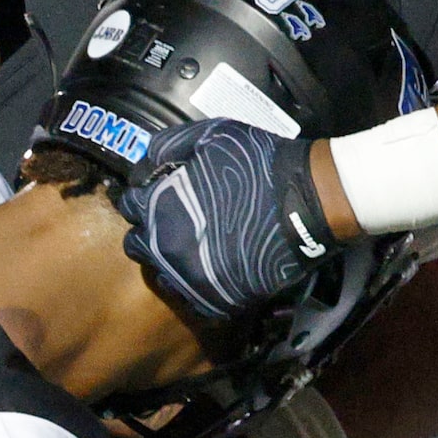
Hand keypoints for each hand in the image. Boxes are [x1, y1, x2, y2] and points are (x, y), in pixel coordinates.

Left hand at [113, 119, 335, 323]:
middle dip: (149, 231)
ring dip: (170, 260)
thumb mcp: (210, 136)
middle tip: (174, 222)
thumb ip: (168, 146)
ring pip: (162, 275)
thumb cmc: (259, 164)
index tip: (159, 195)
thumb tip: (145, 161)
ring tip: (195, 246)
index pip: (128, 206)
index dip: (143, 197)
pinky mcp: (218, 300)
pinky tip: (212, 267)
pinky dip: (196, 285)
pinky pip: (191, 299)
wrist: (308, 203)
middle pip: (137, 245)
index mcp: (159, 207)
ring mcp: (191, 279)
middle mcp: (166, 248)